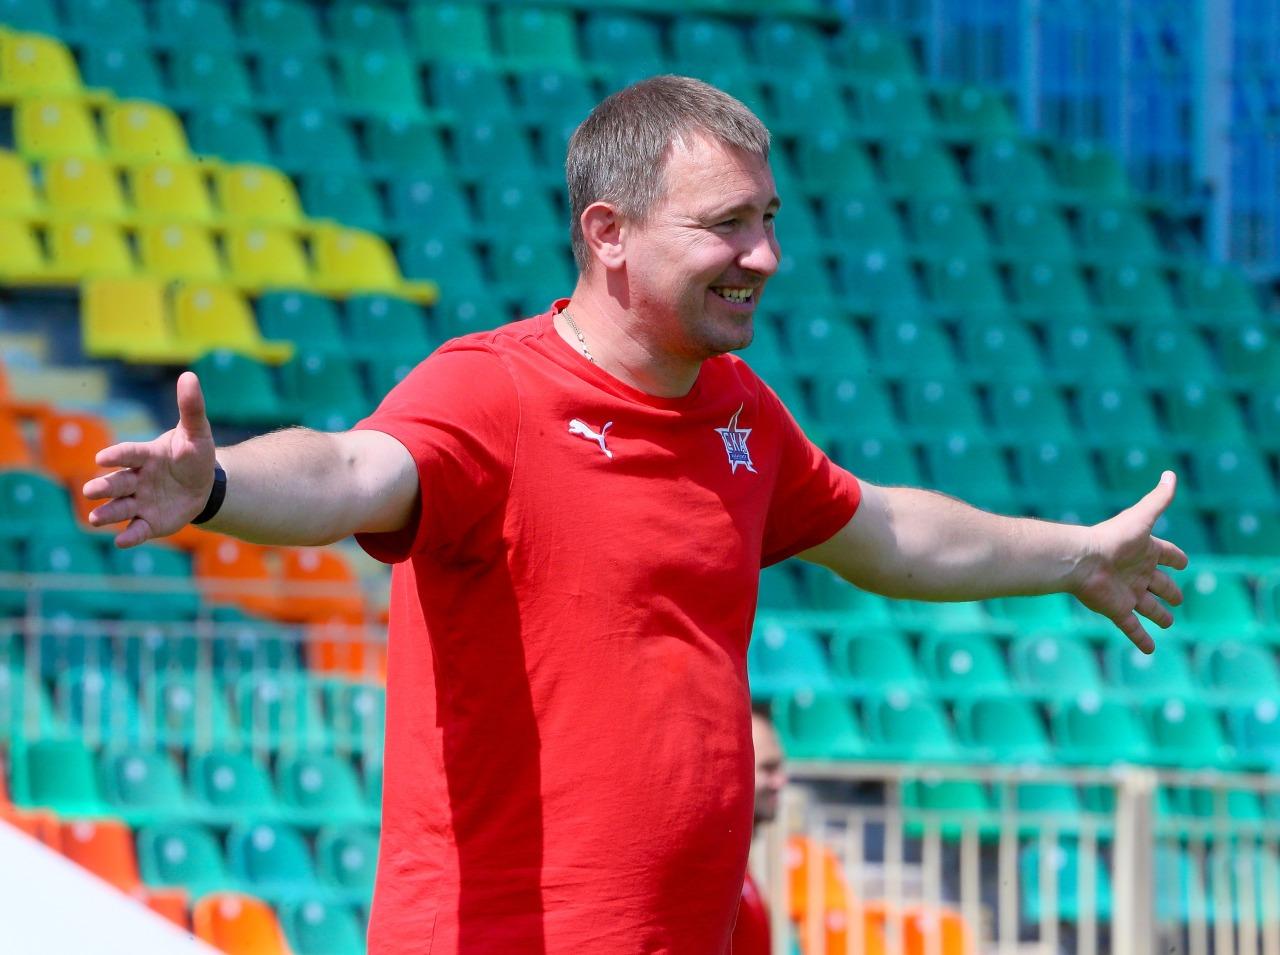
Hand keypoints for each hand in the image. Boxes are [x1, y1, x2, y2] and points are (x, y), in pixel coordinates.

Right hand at [82, 371, 216, 548]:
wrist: (204, 484)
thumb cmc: (194, 455)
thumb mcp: (198, 433)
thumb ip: (191, 408)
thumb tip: (190, 375)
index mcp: (146, 455)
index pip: (129, 454)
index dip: (117, 456)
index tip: (104, 458)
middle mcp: (138, 479)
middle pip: (117, 483)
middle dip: (103, 487)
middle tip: (90, 491)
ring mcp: (141, 501)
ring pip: (120, 507)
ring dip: (107, 513)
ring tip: (94, 519)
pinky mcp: (150, 521)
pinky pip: (137, 529)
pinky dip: (130, 536)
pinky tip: (121, 542)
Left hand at [1071, 471, 1189, 652]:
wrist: (1082, 560)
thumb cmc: (1113, 538)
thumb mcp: (1142, 517)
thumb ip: (1158, 498)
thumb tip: (1171, 474)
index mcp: (1145, 551)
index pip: (1167, 554)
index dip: (1176, 557)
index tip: (1184, 561)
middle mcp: (1137, 573)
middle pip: (1159, 584)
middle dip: (1169, 591)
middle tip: (1178, 598)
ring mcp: (1128, 593)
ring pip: (1148, 607)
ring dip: (1159, 615)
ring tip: (1169, 622)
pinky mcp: (1117, 609)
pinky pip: (1132, 627)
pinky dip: (1141, 639)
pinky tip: (1151, 650)